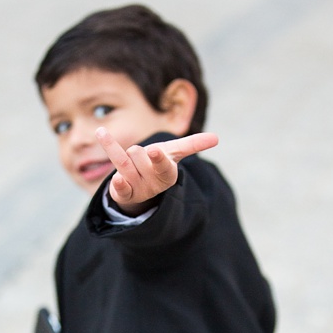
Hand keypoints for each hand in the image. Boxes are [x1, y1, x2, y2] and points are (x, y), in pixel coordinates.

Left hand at [97, 127, 218, 214]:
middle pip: (137, 153)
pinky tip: (116, 178)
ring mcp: (137, 189)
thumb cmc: (157, 163)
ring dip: (122, 154)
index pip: (164, 166)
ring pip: (123, 163)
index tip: (154, 150)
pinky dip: (117, 184)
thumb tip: (216, 137)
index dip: (158, 159)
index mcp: (167, 173)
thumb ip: (192, 145)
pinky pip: (118, 188)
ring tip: (130, 155)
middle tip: (140, 155)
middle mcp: (152, 182)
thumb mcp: (175, 153)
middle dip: (136, 150)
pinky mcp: (122, 195)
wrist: (138, 185)